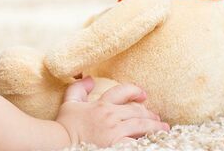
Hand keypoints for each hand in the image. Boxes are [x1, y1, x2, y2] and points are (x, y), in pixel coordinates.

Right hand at [55, 77, 169, 146]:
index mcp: (101, 105)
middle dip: (149, 113)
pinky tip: (154, 142)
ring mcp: (115, 131)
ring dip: (155, 127)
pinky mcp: (116, 145)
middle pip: (136, 110)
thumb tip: (90, 78)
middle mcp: (110, 115)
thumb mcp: (69, 102)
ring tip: (164, 129)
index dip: (135, 91)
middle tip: (157, 118)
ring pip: (142, 125)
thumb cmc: (64, 125)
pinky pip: (136, 142)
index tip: (143, 95)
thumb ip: (78, 88)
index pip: (122, 92)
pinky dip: (147, 141)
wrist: (59, 141)